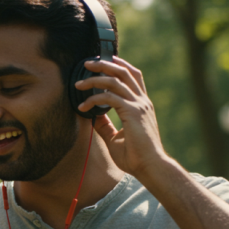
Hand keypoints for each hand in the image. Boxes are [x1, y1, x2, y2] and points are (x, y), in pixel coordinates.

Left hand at [75, 56, 172, 179]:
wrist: (150, 167)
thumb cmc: (135, 156)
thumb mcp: (116, 138)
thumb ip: (105, 125)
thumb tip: (93, 115)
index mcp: (142, 104)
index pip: (132, 76)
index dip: (119, 64)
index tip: (103, 61)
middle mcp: (142, 101)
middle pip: (124, 72)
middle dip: (105, 63)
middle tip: (88, 62)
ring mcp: (139, 106)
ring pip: (115, 81)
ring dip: (95, 79)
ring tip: (79, 84)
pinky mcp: (133, 113)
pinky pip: (109, 98)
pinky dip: (94, 99)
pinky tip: (83, 106)